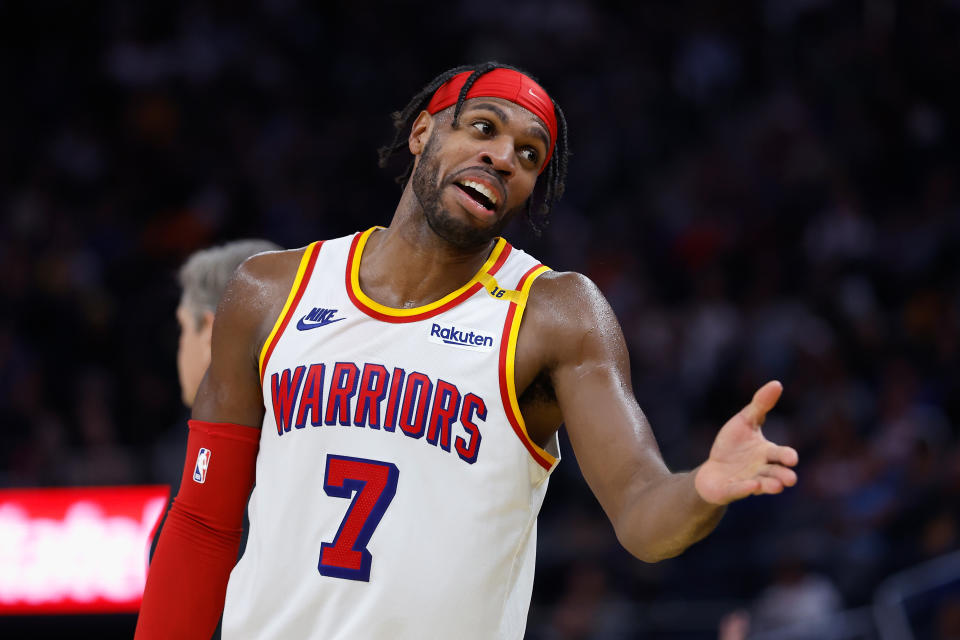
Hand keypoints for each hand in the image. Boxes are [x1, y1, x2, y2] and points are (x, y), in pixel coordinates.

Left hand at [694, 381, 798, 504]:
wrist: (712, 470)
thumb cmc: (732, 445)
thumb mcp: (745, 421)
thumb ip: (761, 405)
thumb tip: (777, 383)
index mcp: (766, 454)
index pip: (780, 455)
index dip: (787, 457)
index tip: (792, 458)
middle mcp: (761, 470)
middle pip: (776, 473)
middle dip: (783, 475)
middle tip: (790, 478)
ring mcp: (748, 482)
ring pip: (763, 485)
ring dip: (770, 486)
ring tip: (776, 486)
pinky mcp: (731, 490)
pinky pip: (739, 491)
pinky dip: (745, 489)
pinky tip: (752, 486)